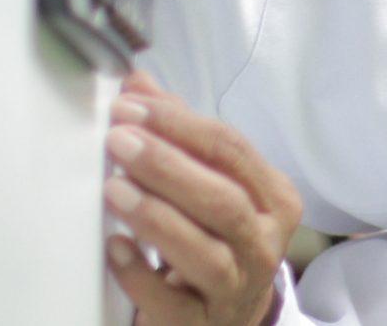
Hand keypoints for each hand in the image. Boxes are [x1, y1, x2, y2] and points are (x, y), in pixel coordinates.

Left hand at [105, 71, 303, 325]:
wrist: (227, 319)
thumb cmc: (218, 238)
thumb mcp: (212, 185)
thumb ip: (179, 135)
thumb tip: (137, 84)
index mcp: (274, 198)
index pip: (232, 150)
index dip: (180, 125)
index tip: (130, 107)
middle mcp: (264, 242)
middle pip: (222, 198)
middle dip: (167, 165)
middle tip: (118, 139)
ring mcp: (236, 286)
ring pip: (202, 250)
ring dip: (155, 215)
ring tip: (112, 187)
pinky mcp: (200, 323)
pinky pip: (170, 301)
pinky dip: (140, 273)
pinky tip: (114, 247)